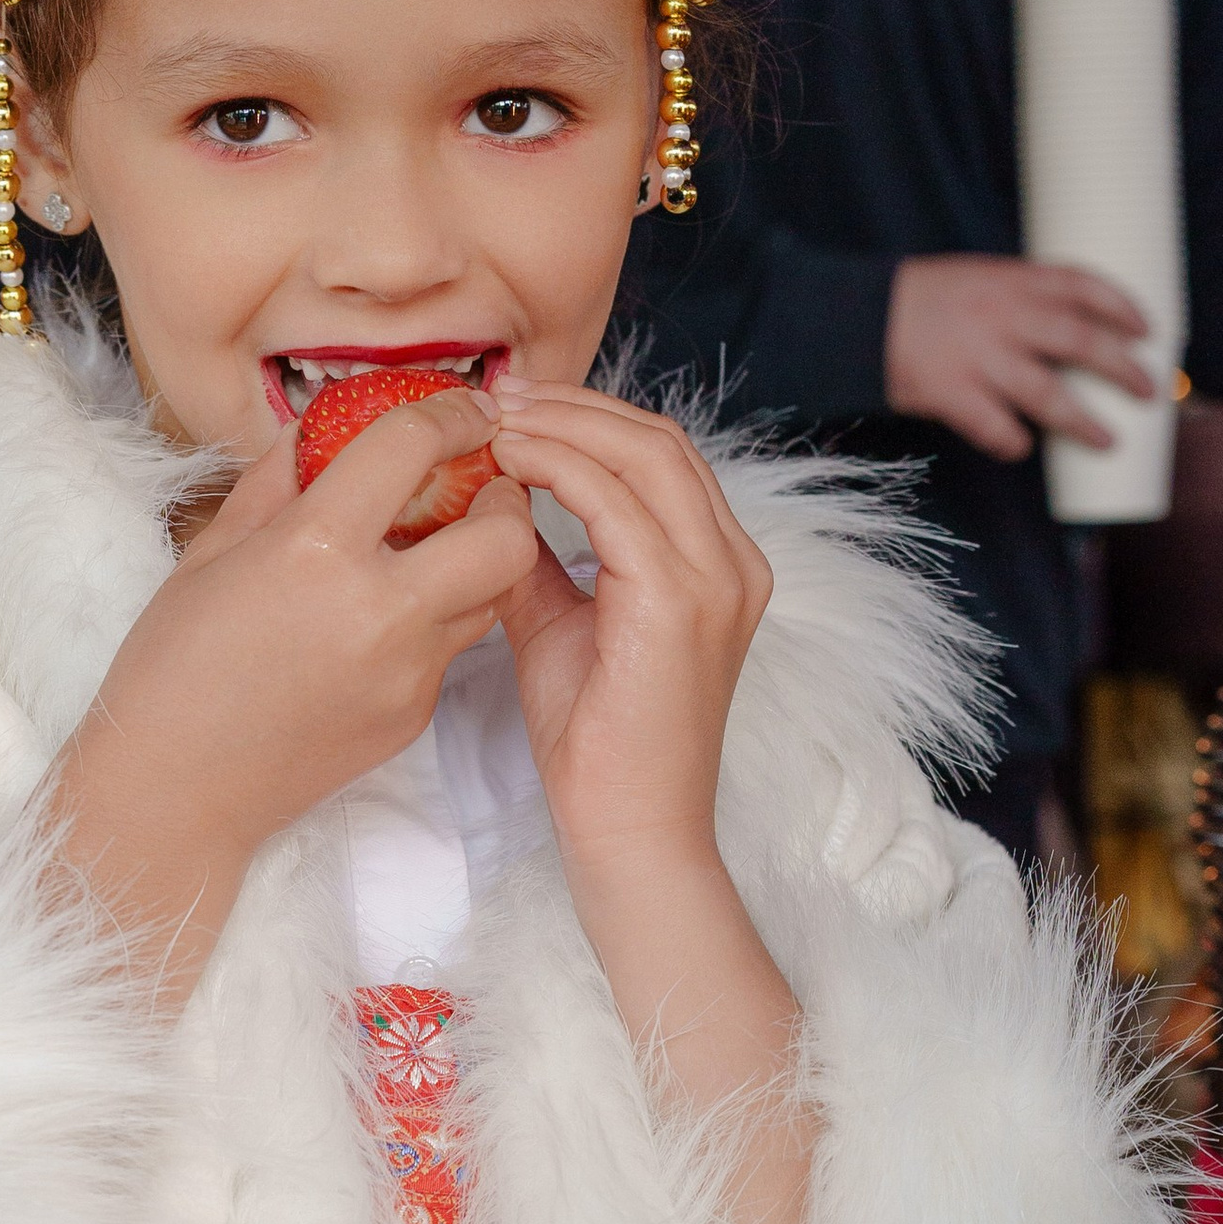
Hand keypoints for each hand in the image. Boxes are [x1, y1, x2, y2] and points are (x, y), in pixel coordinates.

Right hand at [47, 387, 533, 984]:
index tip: (465, 406)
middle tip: (479, 484)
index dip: (452, 410)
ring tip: (427, 550)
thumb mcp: (214, 547)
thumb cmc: (174, 664)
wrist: (174, 789)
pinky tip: (378, 625)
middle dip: (507, 496)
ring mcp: (407, 671)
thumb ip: (282, 476)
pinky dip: (432, 621)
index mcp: (316, 550)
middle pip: (507, 534)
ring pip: (493, 594)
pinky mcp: (415, 716)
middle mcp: (379, 610)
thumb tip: (326, 425)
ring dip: (475, 560)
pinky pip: (451, 648)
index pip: (414, 446)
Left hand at [481, 380, 773, 879]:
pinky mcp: (682, 603)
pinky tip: (508, 463)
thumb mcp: (558, 623)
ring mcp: (717, 580)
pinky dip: (559, 467)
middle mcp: (734, 563)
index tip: (511, 405)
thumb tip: (488, 495)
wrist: (627, 829)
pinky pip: (617, 502)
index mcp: (719, 565)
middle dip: (573, 404)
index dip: (587, 417)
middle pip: (659, 439)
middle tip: (496, 395)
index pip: (660, 455)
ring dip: (564, 424)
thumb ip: (535, 557)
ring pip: (645, 453)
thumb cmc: (596, 742)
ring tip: (494, 420)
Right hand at [885, 253, 1159, 459]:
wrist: (853, 318)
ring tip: (1107, 440)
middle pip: (1079, 341)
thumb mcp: (974, 278)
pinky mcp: (951, 393)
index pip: (1081, 284)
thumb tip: (1073, 331)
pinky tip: (1022, 448)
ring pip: (1047, 394)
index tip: (1148, 329)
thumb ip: (1018, 299)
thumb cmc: (918, 301)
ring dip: (1083, 421)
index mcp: (1008, 279)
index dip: (1122, 306)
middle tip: (1148, 390)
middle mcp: (1000, 315)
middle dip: (1121, 368)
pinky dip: (1014, 442)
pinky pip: (996, 428)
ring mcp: (976, 357)